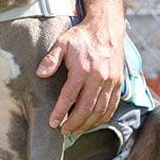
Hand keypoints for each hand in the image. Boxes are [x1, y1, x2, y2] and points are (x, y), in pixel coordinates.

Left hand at [36, 20, 123, 134]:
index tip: (53, 123)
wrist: (106, 28)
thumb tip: (40, 74)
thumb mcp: (62, 43)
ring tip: (76, 129)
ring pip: (100, 110)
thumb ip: (51, 59)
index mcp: (83, 69)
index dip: (61, 112)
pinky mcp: (119, 83)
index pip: (70, 97)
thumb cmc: (81, 36)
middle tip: (64, 131)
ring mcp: (111, 81)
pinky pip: (112, 105)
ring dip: (88, 123)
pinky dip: (103, 117)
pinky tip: (94, 121)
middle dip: (74, 123)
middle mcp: (99, 78)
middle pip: (86, 108)